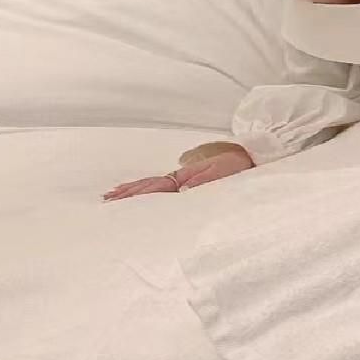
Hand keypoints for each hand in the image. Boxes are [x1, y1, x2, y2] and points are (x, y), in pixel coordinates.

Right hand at [102, 146, 255, 201]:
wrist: (251, 159)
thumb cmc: (239, 168)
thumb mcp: (222, 174)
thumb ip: (201, 181)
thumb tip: (180, 191)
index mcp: (185, 177)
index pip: (156, 186)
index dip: (137, 192)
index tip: (119, 198)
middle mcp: (180, 178)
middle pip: (149, 186)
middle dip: (128, 193)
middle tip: (107, 201)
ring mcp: (181, 179)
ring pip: (151, 185)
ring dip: (132, 190)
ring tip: (113, 197)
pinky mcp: (186, 181)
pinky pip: (160, 185)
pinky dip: (145, 188)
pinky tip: (137, 191)